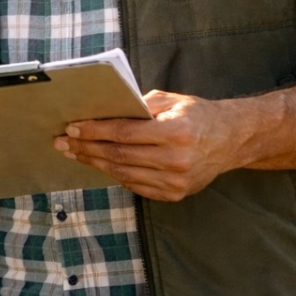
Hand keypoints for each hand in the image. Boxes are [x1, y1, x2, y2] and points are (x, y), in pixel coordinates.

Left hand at [54, 90, 249, 201]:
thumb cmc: (198, 115)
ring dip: (96, 163)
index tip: (73, 128)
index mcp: (177, 132)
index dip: (95, 131)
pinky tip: (100, 164)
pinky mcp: (174, 195)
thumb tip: (103, 112)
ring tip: (76, 153)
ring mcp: (176, 182)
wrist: (231, 140)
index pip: (124, 133)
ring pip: (124, 173)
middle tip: (63, 143)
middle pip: (120, 155)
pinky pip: (136, 185)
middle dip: (87, 148)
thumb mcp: (172, 100)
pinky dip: (115, 174)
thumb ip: (140, 106)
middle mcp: (177, 160)